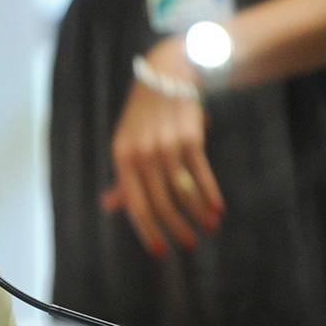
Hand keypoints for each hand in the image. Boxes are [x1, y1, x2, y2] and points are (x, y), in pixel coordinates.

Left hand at [103, 38, 224, 257]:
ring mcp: (166, 144)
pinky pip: (201, 173)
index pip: (134, 204)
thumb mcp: (127, 144)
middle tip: (189, 246)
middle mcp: (142, 153)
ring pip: (182, 191)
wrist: (167, 74)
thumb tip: (109, 207)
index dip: (147, 230)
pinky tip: (217, 209)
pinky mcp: (190, 136)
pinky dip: (210, 194)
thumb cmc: (144, 117)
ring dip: (197, 214)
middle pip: (159, 202)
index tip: (159, 252)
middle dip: (175, 228)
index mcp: (122, 157)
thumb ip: (122, 178)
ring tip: (209, 228)